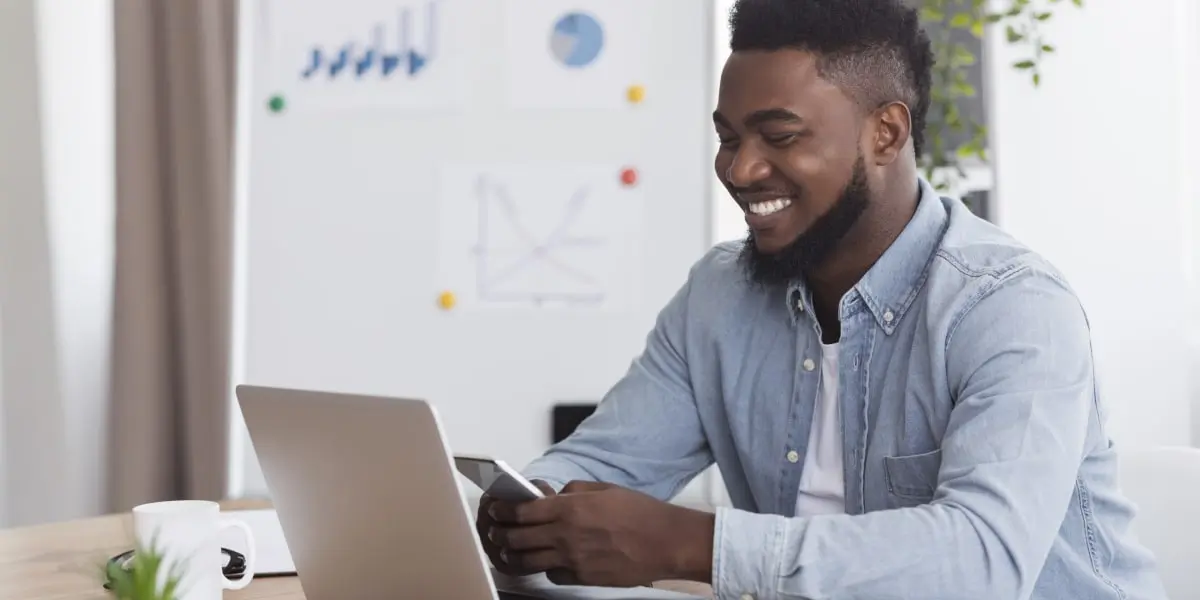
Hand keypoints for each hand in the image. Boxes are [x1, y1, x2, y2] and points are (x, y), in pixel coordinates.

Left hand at [487, 481, 715, 587]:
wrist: (666, 542)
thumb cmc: (641, 514)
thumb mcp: (604, 489)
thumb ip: (574, 491)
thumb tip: (555, 496)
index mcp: (570, 509)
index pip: (522, 511)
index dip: (503, 510)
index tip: (496, 509)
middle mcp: (566, 536)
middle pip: (518, 538)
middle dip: (501, 534)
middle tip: (496, 531)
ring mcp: (572, 560)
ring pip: (528, 562)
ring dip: (513, 556)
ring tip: (508, 552)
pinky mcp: (582, 578)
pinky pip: (552, 574)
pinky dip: (545, 568)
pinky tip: (545, 563)